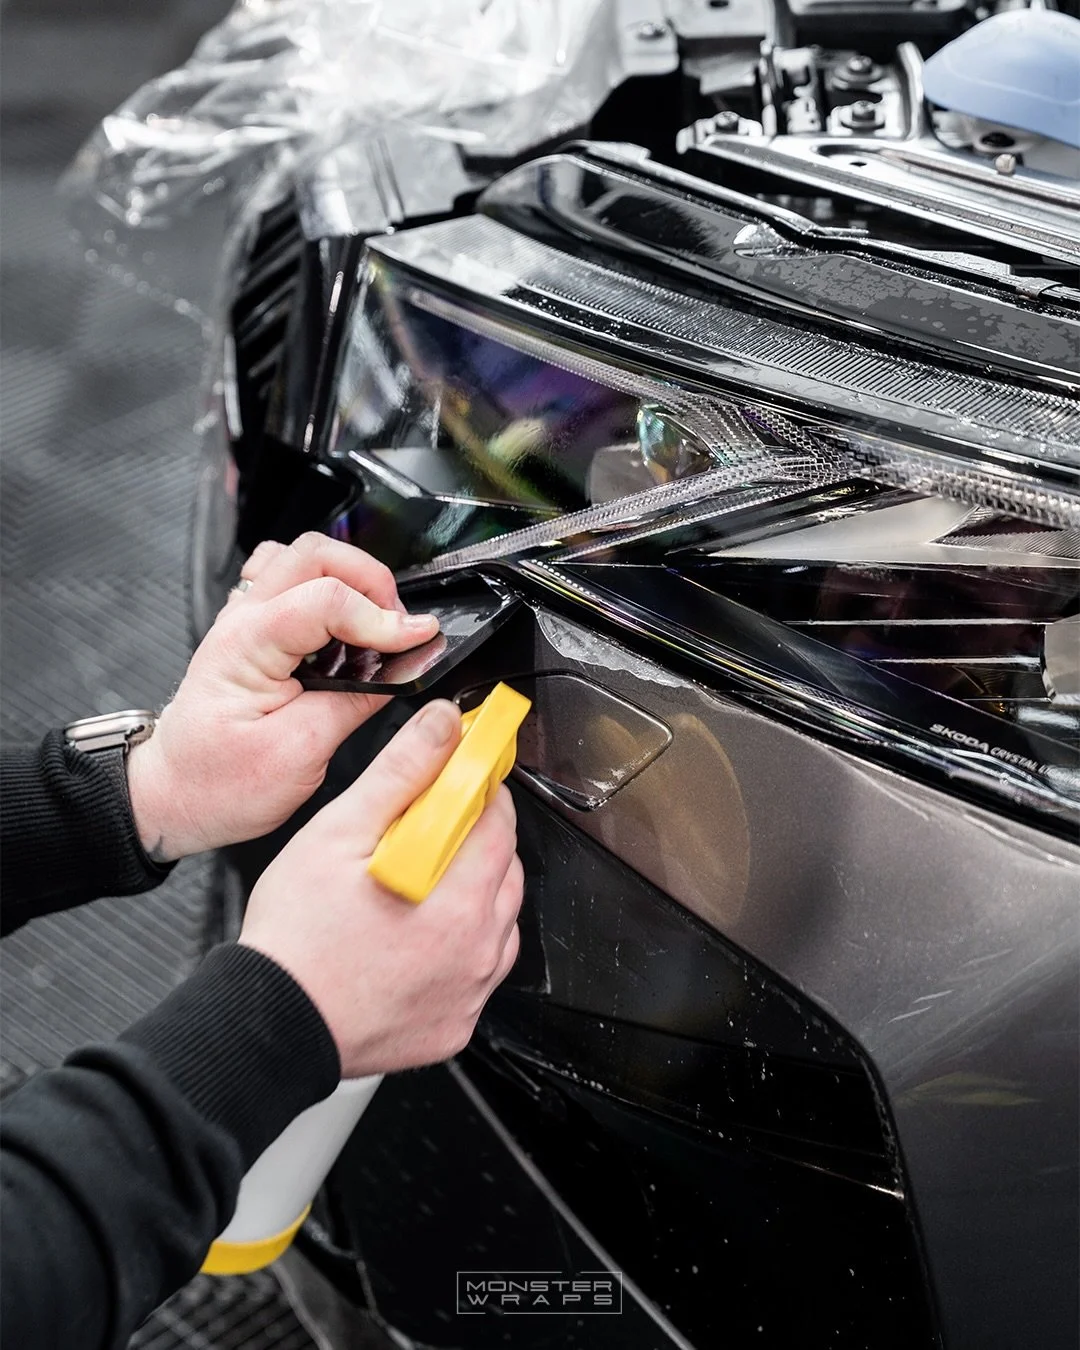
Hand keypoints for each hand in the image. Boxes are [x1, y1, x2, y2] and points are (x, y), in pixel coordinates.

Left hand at [126, 533, 438, 859]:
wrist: (174, 797)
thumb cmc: (219, 784)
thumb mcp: (299, 755)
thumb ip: (353, 704)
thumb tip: (398, 671)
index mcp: (246, 647)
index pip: (326, 601)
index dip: (382, 617)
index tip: (418, 639)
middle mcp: (242, 621)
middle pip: (314, 554)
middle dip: (371, 580)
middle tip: (399, 625)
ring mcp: (245, 620)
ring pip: (304, 558)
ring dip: (351, 578)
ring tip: (377, 621)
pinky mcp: (256, 631)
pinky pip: (293, 581)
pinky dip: (331, 589)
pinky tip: (347, 624)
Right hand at [238, 700, 523, 1076]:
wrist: (270, 1023)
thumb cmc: (296, 936)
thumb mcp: (340, 832)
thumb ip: (401, 772)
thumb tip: (442, 726)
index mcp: (457, 898)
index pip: (499, 821)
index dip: (481, 790)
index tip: (463, 779)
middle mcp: (475, 949)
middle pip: (505, 869)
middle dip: (474, 840)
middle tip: (428, 832)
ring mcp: (469, 992)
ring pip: (498, 921)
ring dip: (473, 893)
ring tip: (419, 885)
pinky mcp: (456, 1024)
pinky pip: (479, 971)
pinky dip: (462, 946)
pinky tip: (420, 935)